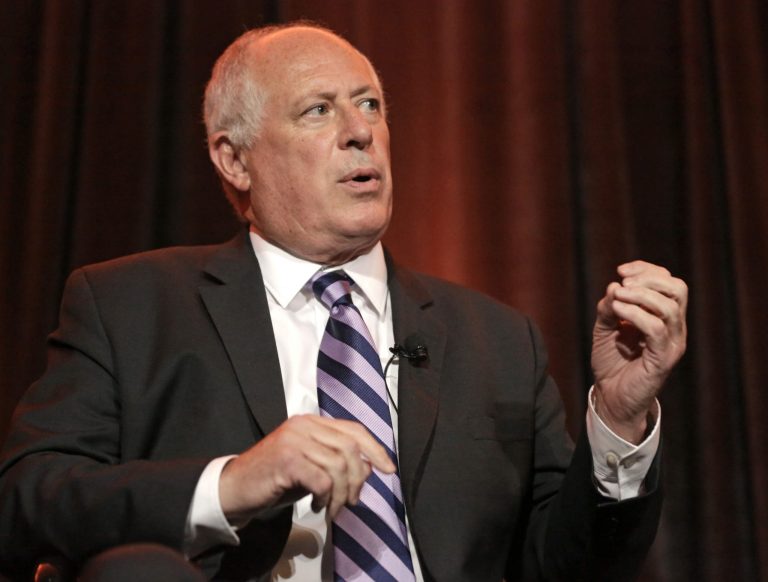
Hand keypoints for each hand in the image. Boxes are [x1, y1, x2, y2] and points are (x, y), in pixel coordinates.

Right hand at [218, 415, 394, 523]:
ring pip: (338, 465)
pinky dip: (326, 497)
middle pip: (350, 446)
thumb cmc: (274, 479)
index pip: (353, 429)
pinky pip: (322, 480)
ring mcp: (294, 440)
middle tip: (352, 501)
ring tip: (332, 508)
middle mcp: (303, 425)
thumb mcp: (311, 466)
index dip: (374, 449)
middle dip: (358, 478)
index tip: (388, 469)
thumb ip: (337, 461)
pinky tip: (318, 506)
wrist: (235, 488)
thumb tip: (368, 467)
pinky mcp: (286, 459)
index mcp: (311, 422)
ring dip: (342, 494)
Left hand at [592, 261, 687, 442]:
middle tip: (624, 283)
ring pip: (670, 307)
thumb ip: (609, 307)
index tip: (621, 270)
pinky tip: (618, 310)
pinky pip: (657, 329)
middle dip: (649, 279)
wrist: (610, 396)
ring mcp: (672, 343)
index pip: (669, 282)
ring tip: (618, 296)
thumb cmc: (611, 362)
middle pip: (678, 289)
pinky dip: (636, 314)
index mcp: (664, 317)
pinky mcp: (663, 359)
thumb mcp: (604, 328)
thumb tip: (614, 285)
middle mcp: (674, 328)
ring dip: (641, 295)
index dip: (647, 270)